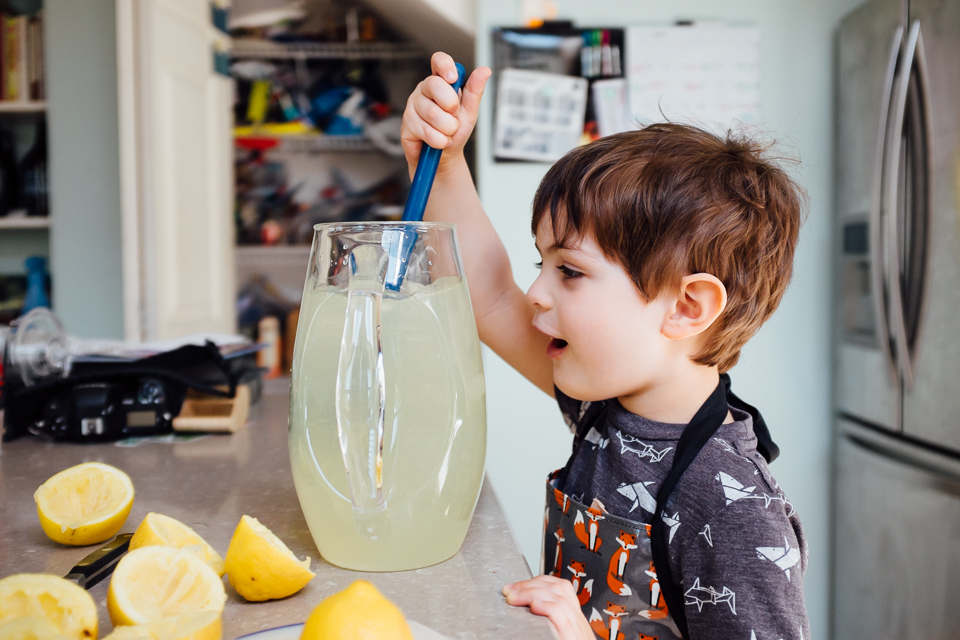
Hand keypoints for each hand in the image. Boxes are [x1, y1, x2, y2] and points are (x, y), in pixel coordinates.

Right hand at [400, 51, 490, 172]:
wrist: (444, 157)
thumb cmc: (455, 132)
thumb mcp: (469, 112)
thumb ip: (474, 91)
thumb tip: (485, 70)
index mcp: (440, 82)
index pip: (438, 61)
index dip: (445, 65)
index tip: (453, 78)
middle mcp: (424, 90)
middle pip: (434, 85)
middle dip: (451, 106)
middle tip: (454, 117)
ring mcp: (413, 105)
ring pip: (432, 113)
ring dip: (447, 129)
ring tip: (447, 133)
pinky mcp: (406, 123)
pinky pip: (426, 130)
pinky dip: (439, 140)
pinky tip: (438, 142)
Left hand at [503, 576, 594, 639]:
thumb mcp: (559, 635)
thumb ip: (548, 624)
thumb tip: (525, 612)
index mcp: (575, 621)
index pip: (562, 588)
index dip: (539, 581)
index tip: (517, 586)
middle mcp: (579, 623)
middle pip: (558, 589)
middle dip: (531, 584)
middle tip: (510, 590)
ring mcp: (577, 630)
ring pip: (558, 597)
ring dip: (531, 592)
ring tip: (513, 597)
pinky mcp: (572, 636)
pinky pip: (560, 615)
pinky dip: (545, 606)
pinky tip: (532, 605)